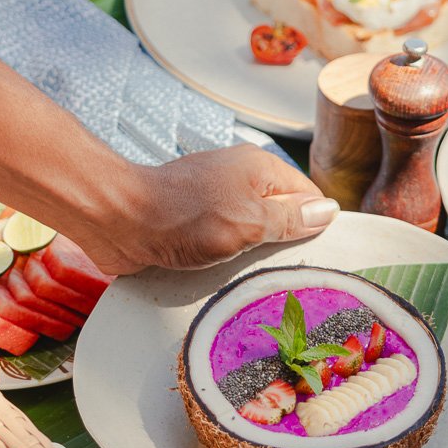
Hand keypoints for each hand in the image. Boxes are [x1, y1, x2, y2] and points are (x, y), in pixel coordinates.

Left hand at [91, 145, 338, 275]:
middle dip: (284, 242)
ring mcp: (212, 198)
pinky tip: (227, 277)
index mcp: (257, 167)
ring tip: (258, 280)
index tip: (319, 256)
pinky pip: (222, 240)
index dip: (314, 223)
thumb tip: (328, 211)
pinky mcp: (190, 220)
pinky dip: (226, 258)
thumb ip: (289, 218)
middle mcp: (237, 178)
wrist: (119, 221)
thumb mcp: (249, 221)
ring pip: (249, 230)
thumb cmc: (184, 217)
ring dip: (252, 254)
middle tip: (290, 275)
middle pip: (278, 212)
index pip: (305, 194)